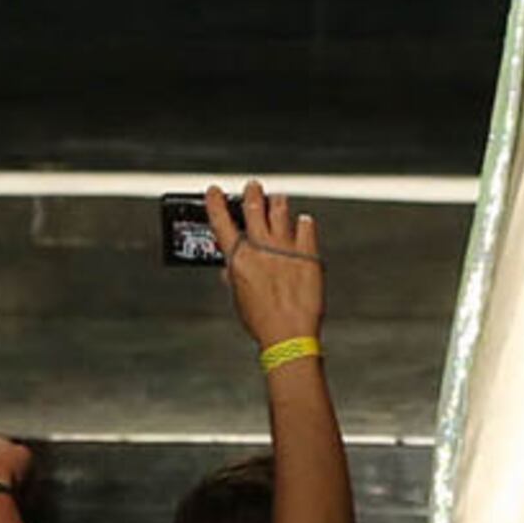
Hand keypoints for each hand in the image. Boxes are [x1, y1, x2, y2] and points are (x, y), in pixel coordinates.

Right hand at [208, 184, 323, 352]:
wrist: (290, 335)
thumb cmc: (262, 322)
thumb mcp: (239, 298)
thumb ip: (235, 276)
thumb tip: (232, 266)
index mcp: (239, 259)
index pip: (221, 222)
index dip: (215, 203)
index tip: (214, 191)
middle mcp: (261, 249)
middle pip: (254, 209)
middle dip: (252, 193)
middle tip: (253, 186)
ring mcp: (286, 248)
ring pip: (280, 211)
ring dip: (277, 202)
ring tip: (277, 198)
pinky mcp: (308, 253)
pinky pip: (306, 227)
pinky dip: (304, 222)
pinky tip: (303, 220)